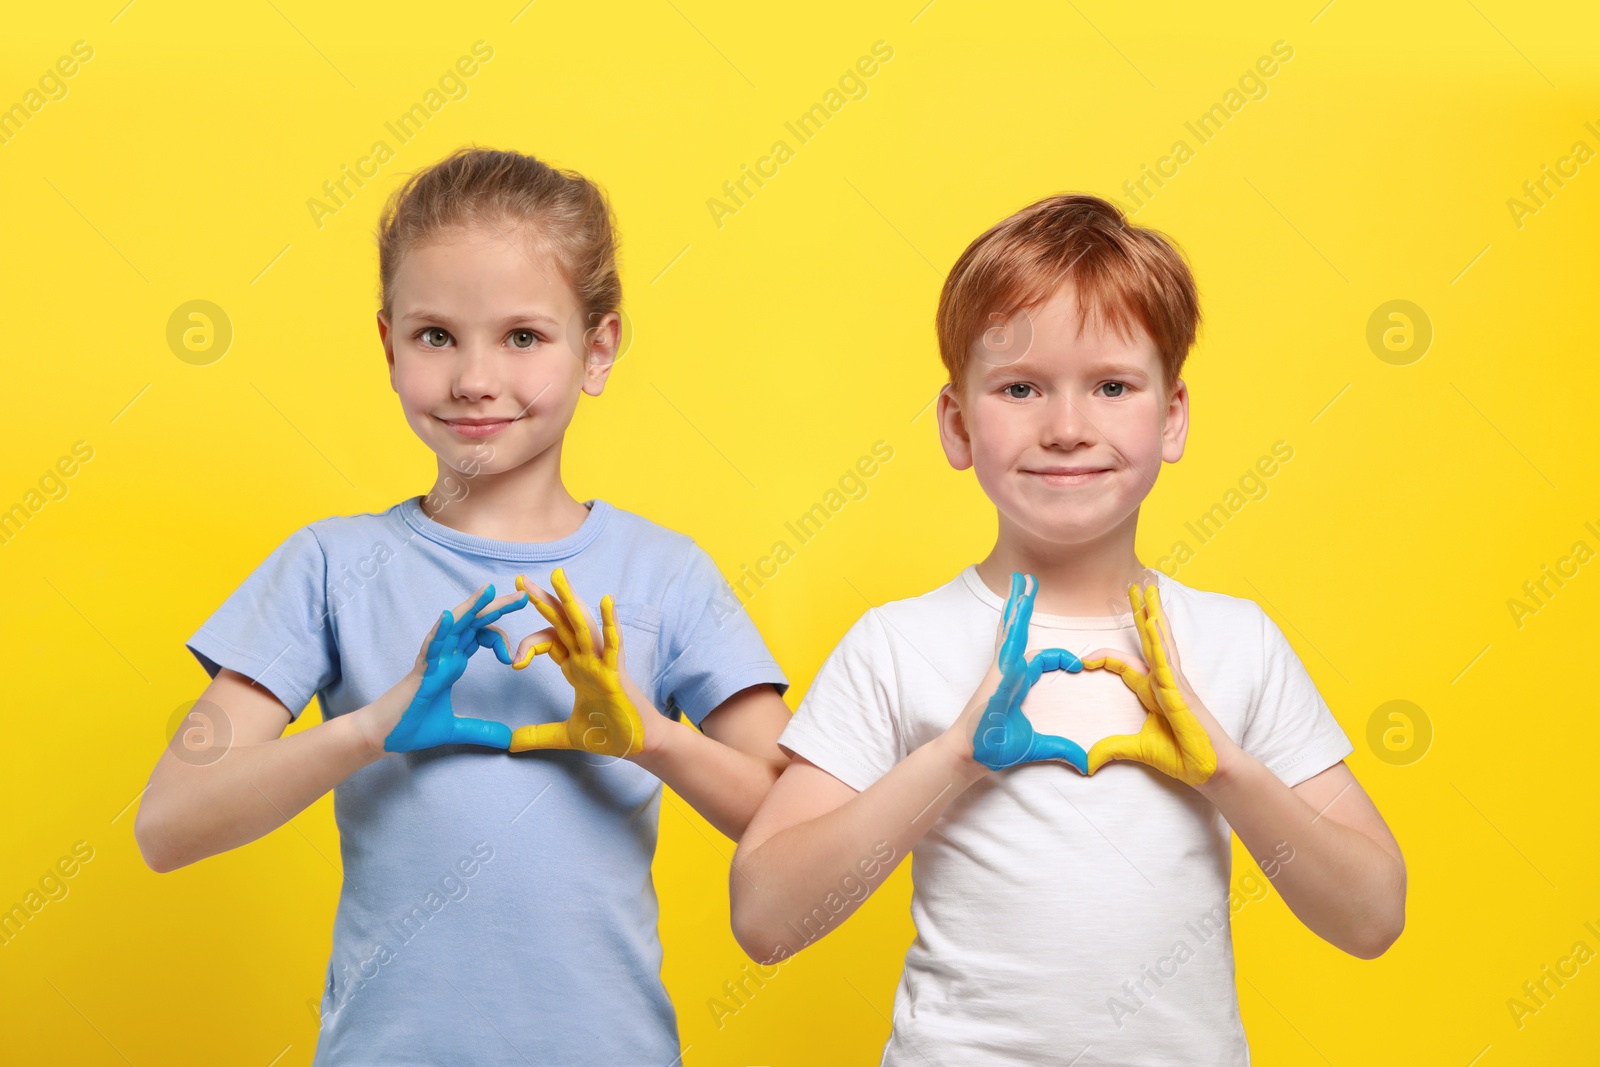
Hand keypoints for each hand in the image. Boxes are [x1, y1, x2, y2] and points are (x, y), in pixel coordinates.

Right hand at [383, 584, 529, 752]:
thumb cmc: (411, 726)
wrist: (382, 736)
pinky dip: (439, 631)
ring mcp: (431, 661)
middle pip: (472, 623)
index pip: (480, 636)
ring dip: (471, 607)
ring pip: (453, 626)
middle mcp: (444, 655)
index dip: (501, 638)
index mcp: (453, 663)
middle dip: (496, 607)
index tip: (514, 659)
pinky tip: (449, 617)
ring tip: (489, 590)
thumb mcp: (456, 729)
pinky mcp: (419, 672)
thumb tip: (508, 739)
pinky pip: (429, 647)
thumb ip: (482, 731)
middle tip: (523, 595)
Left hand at [507, 567, 647, 756]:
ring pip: (584, 625)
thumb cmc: (611, 733)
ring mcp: (602, 663)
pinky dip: (610, 623)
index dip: (529, 645)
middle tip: (521, 579)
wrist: (638, 745)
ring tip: (558, 576)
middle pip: (562, 623)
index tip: (515, 663)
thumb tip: (509, 744)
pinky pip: (613, 644)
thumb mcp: (565, 735)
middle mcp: (587, 659)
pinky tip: (605, 601)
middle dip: (542, 600)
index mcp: (576, 667)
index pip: (549, 642)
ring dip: (571, 600)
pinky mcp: (616, 673)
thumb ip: (538, 735)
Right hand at [948, 572, 1089, 773]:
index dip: (1062, 658)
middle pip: (1017, 630)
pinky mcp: (997, 674)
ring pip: (1011, 629)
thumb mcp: (1038, 745)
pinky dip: (1012, 623)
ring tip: (1020, 580)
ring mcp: (1001, 669)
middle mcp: (1008, 670)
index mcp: (1017, 681)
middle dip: (1022, 605)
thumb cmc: (996, 747)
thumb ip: (1062, 748)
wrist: (973, 754)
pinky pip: (1008, 643)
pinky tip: (1017, 606)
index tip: (1080, 664)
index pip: (1042, 659)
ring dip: (1016, 604)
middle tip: (1027, 580)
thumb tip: (1086, 762)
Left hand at [1083, 580, 1220, 784]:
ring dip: (1152, 612)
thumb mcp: (1137, 750)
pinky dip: (1159, 639)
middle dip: (1141, 612)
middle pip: (1148, 639)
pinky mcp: (1180, 690)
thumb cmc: (1181, 756)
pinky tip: (1153, 620)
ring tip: (1147, 587)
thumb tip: (1087, 761)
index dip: (1105, 658)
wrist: (1209, 770)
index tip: (1083, 659)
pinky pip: (1166, 659)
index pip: (1125, 665)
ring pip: (1159, 640)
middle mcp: (1163, 680)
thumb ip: (1112, 749)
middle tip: (1134, 585)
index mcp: (1153, 691)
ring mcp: (1173, 682)